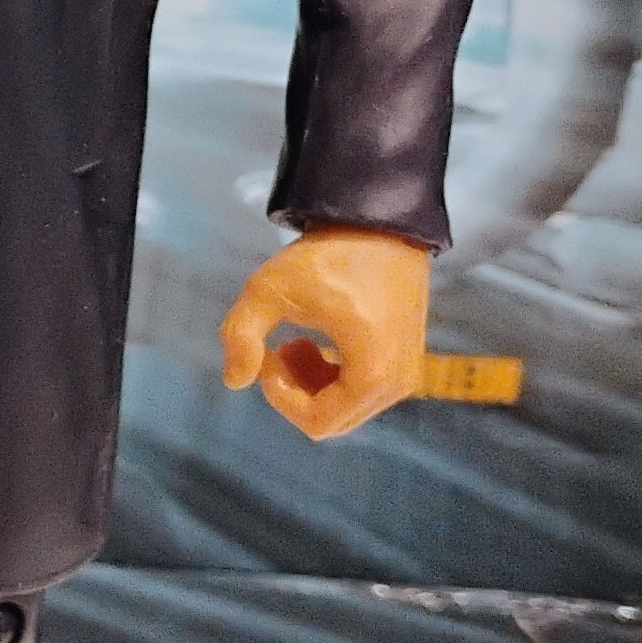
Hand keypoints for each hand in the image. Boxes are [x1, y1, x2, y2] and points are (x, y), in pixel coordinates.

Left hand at [219, 225, 432, 439]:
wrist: (378, 221)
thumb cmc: (326, 254)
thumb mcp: (268, 290)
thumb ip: (241, 336)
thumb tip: (234, 382)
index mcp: (373, 373)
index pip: (318, 422)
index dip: (279, 397)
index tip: (268, 355)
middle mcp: (399, 382)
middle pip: (333, 421)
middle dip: (296, 392)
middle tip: (278, 349)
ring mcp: (407, 372)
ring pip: (346, 408)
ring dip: (312, 384)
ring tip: (295, 343)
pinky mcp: (405, 358)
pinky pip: (361, 391)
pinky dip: (332, 376)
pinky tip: (315, 342)